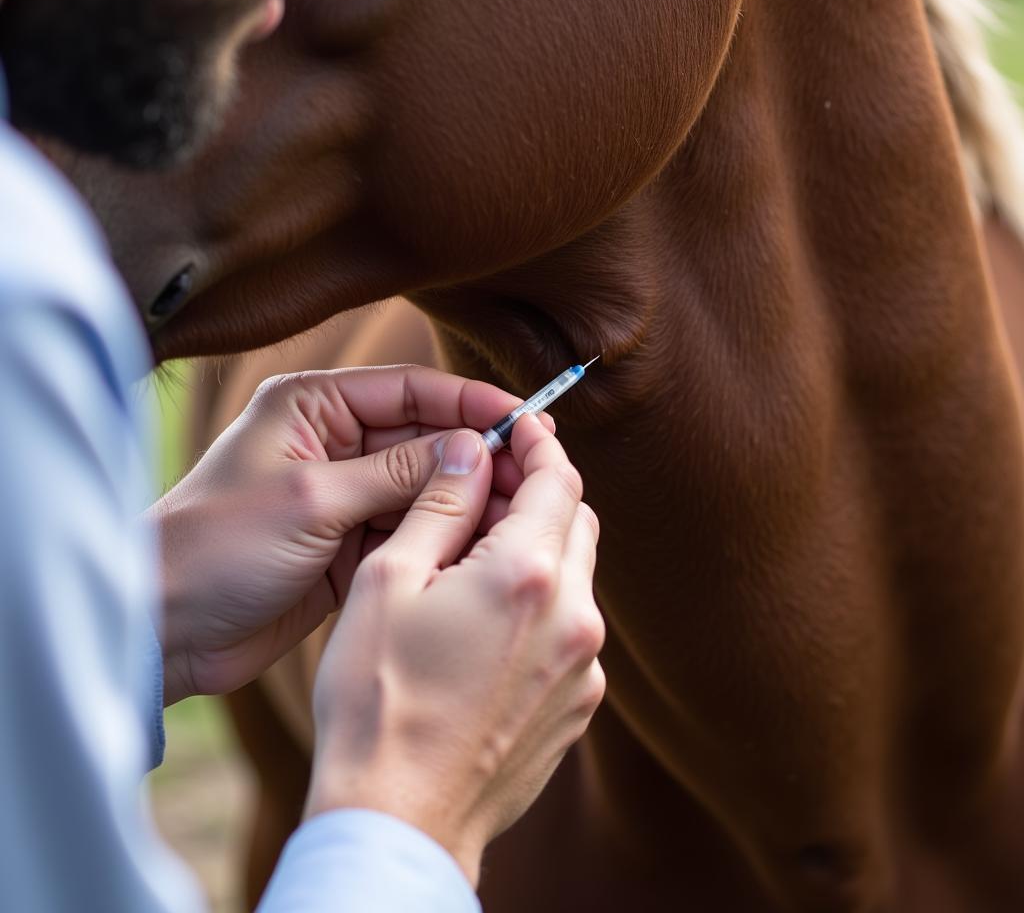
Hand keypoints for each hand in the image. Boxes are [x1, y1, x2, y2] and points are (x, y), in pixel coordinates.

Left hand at [149, 365, 538, 704]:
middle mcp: (333, 443)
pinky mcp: (348, 544)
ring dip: (465, 498)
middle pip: (424, 438)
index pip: (410, 389)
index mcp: (312, 407)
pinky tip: (482, 543)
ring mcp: (343, 495)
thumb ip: (397, 472)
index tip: (524, 421)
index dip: (470, 404)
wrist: (166, 628)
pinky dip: (442, 535)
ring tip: (519, 511)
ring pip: (424, 487)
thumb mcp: (314, 498)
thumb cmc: (217, 548)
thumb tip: (470, 448)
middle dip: (475, 455)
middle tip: (534, 470)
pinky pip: (410, 529)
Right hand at [305, 414, 604, 886]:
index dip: (536, 442)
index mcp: (528, 574)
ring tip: (476, 565)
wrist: (400, 819)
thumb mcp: (390, 580)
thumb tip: (472, 448)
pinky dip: (543, 606)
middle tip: (485, 494)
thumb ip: (440, 503)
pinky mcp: (579, 706)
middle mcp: (575, 617)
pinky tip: (489, 627)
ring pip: (577, 576)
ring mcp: (584, 668)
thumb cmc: (377, 698)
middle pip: (575, 522)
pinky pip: (573, 630)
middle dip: (538, 495)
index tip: (516, 427)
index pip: (557, 477)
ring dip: (540, 552)